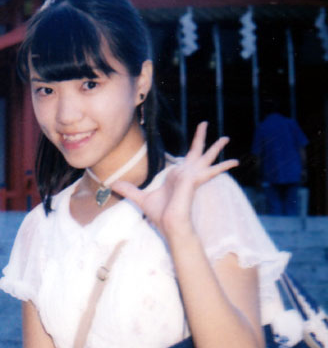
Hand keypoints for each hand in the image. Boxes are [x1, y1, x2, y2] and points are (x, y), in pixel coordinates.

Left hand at [112, 122, 237, 238]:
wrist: (169, 225)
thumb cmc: (160, 215)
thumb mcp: (141, 198)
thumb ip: (129, 190)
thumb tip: (113, 185)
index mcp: (177, 176)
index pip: (184, 159)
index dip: (187, 150)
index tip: (191, 142)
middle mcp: (186, 174)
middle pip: (196, 152)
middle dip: (200, 138)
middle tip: (204, 122)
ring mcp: (192, 177)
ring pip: (206, 158)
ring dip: (216, 148)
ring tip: (226, 137)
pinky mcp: (195, 181)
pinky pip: (212, 171)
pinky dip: (223, 167)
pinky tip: (234, 162)